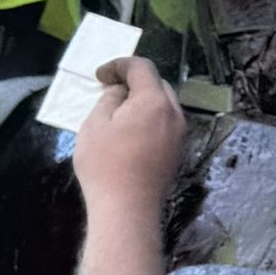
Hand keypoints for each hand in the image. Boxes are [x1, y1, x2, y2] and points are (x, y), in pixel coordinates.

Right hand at [72, 53, 189, 214]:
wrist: (127, 209)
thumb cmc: (106, 165)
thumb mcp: (95, 124)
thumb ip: (109, 99)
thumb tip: (120, 92)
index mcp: (155, 102)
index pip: (142, 68)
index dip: (118, 65)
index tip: (99, 76)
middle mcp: (174, 114)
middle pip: (157, 85)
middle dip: (133, 82)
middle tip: (108, 91)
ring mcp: (180, 136)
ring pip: (164, 106)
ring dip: (143, 101)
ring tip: (117, 112)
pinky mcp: (177, 153)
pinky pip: (165, 125)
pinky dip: (150, 119)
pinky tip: (130, 133)